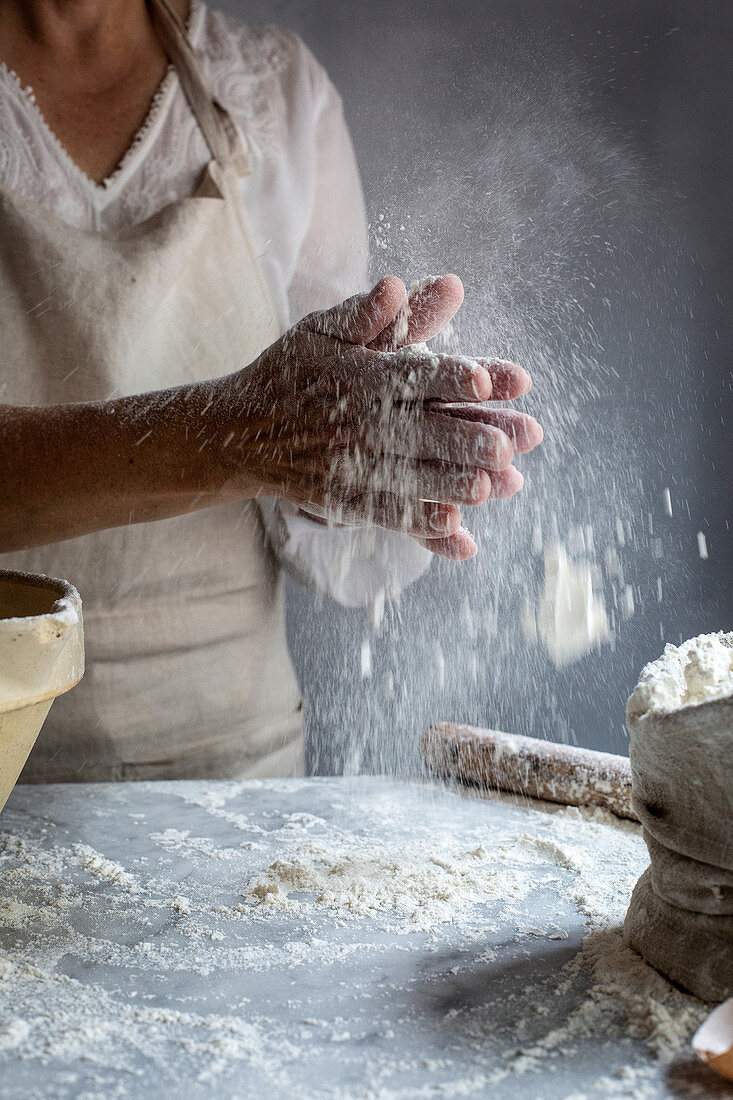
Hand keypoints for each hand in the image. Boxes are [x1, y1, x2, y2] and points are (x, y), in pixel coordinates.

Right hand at [218, 275, 541, 559]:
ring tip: (496, 486)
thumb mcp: (321, 331)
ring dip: (454, 483)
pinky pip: (387, 512)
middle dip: (466, 438)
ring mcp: (351, 465)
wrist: (240, 431)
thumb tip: (397, 285)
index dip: (449, 375)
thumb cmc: (292, 372)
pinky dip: (421, 522)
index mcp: (360, 376)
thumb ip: (366, 313)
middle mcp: (358, 422)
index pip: (411, 373)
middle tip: (509, 445)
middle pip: (421, 429)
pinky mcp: (345, 498)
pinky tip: (455, 526)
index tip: (486, 380)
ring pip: (411, 475)